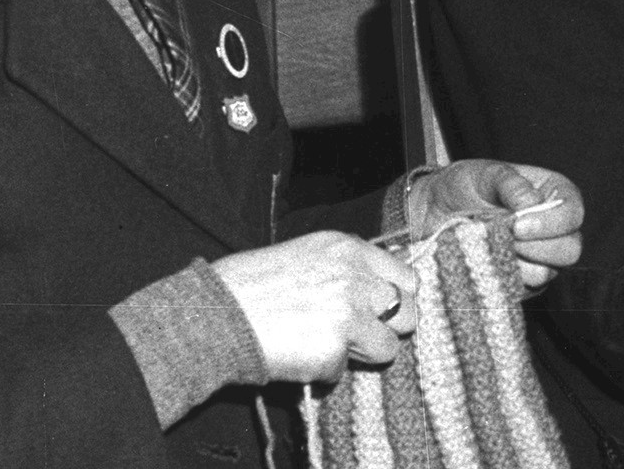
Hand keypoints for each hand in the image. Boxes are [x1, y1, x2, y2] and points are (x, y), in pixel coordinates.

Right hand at [211, 231, 418, 382]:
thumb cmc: (249, 284)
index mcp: (349, 249)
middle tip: (358, 334)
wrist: (213, 314)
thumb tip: (378, 289)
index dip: (395, 298)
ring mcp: (348, 315)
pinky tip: (296, 355)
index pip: (407, 276)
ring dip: (360, 354)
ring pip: (388, 348)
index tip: (379, 310)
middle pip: (410, 313)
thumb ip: (346, 268)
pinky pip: (344, 373)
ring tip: (324, 345)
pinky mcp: (333, 351)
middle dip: (388, 327)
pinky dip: (323, 371)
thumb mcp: (305, 255)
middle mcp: (355, 278)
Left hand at [403, 160, 584, 290]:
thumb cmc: (466, 185)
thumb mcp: (486, 173)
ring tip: (488, 245)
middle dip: (536, 247)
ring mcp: (538, 259)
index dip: (551, 223)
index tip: (517, 223)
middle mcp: (553, 230)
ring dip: (514, 261)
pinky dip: (499, 277)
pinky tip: (482, 260)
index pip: (573, 214)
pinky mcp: (519, 282)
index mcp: (555, 196)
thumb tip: (530, 203)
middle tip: (505, 236)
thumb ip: (510, 183)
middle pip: (570, 250)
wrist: (434, 211)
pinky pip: (520, 290)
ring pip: (546, 274)